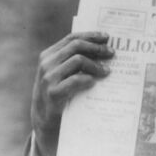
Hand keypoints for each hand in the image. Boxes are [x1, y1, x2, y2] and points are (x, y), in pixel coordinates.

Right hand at [31, 32, 113, 155]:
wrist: (44, 119)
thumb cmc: (58, 93)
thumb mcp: (61, 73)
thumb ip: (72, 60)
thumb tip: (101, 48)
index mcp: (48, 55)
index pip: (72, 38)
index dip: (91, 36)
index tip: (107, 37)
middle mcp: (46, 63)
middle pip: (76, 46)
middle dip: (97, 48)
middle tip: (111, 53)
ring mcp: (48, 78)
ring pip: (77, 60)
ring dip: (95, 65)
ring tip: (107, 71)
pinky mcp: (53, 93)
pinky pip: (75, 80)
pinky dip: (87, 79)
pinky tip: (94, 82)